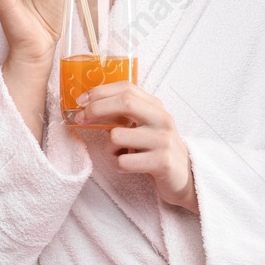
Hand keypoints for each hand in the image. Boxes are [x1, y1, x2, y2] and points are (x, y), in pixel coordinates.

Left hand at [75, 82, 197, 210]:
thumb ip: (122, 113)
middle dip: (96, 109)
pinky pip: (123, 162)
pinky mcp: (162, 162)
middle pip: (124, 103)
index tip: (80, 101)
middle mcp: (162, 119)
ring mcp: (163, 140)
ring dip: (109, 148)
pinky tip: (129, 166)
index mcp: (155, 106)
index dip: (100, 91)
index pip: (127, 88)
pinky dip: (119, 165)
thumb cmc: (155, 148)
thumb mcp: (143, 125)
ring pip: (117, 136)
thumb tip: (87, 105)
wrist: (185, 176)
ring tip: (119, 153)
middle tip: (81, 120)